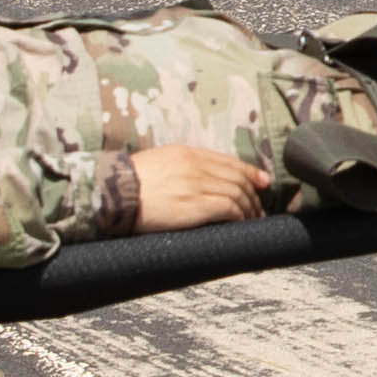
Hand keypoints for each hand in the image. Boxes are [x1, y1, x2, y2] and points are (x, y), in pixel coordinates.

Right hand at [126, 142, 271, 229]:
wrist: (114, 194)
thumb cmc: (129, 183)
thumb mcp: (157, 162)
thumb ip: (180, 166)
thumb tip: (195, 177)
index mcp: (186, 153)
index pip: (228, 161)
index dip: (249, 171)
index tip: (261, 181)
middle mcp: (196, 166)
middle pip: (236, 177)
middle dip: (253, 194)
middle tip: (258, 207)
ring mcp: (197, 185)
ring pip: (237, 193)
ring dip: (249, 208)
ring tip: (252, 219)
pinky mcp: (196, 206)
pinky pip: (229, 208)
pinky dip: (240, 216)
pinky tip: (241, 223)